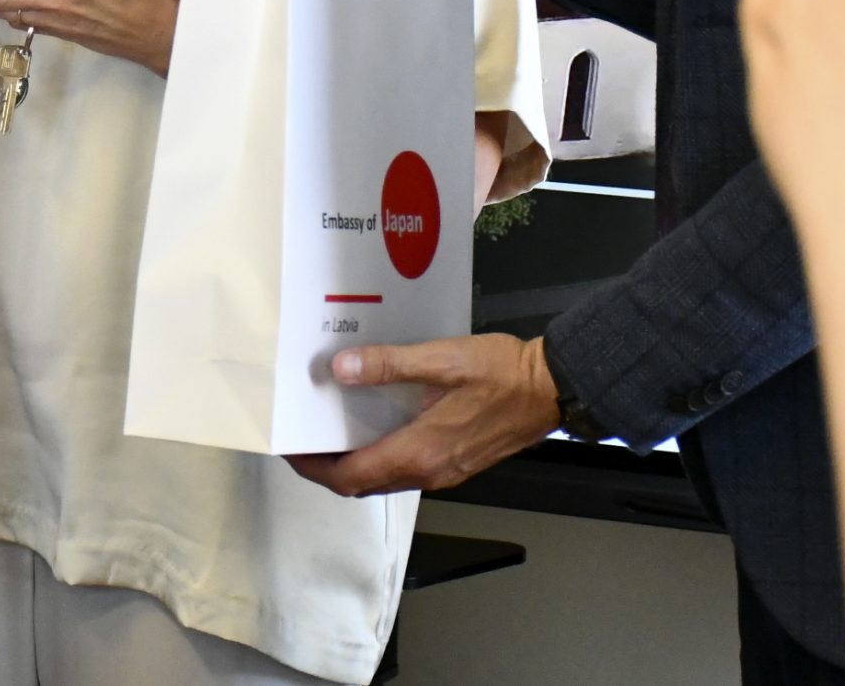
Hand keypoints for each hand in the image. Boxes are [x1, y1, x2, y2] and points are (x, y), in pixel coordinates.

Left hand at [287, 335, 558, 496]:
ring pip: (385, 480)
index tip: (291, 449)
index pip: (350, 477)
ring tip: (332, 432)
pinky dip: (381, 457)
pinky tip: (375, 426)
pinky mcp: (456, 463)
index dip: (314, 467)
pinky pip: (406, 470)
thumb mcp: (441, 359)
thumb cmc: (504, 374)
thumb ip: (390, 365)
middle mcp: (429, 471)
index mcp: (420, 452)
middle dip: (327, 468)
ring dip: (354, 465)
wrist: (554, 388)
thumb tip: (343, 369)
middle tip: (304, 440)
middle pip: (363, 485)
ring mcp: (445, 472)